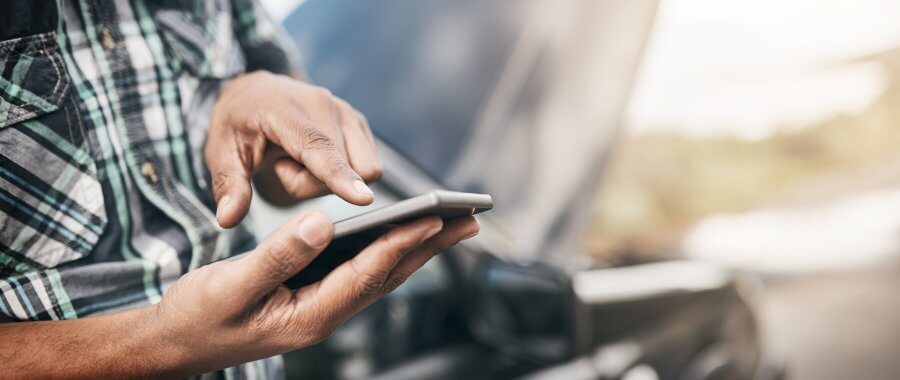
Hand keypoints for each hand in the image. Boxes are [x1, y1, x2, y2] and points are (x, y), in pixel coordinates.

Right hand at [154, 211, 478, 374]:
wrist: (176, 343)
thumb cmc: (197, 316)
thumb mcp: (230, 286)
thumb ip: (276, 256)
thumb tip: (322, 222)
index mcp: (309, 315)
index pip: (366, 274)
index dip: (400, 244)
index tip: (432, 218)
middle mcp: (325, 315)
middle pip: (388, 276)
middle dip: (430, 247)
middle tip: (469, 219)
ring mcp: (322, 309)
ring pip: (381, 275)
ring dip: (418, 249)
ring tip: (451, 223)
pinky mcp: (315, 298)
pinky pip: (362, 273)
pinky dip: (389, 251)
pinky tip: (402, 235)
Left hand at [207, 71, 382, 227]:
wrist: (255, 94)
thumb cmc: (238, 125)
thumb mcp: (221, 154)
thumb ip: (228, 186)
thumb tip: (228, 219)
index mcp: (285, 109)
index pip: (318, 148)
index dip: (340, 175)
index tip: (363, 199)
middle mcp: (323, 103)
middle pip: (339, 171)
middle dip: (312, 183)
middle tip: (283, 165)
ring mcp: (346, 110)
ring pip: (359, 170)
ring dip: (329, 178)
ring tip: (299, 160)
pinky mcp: (358, 121)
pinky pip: (366, 165)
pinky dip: (342, 170)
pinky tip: (315, 157)